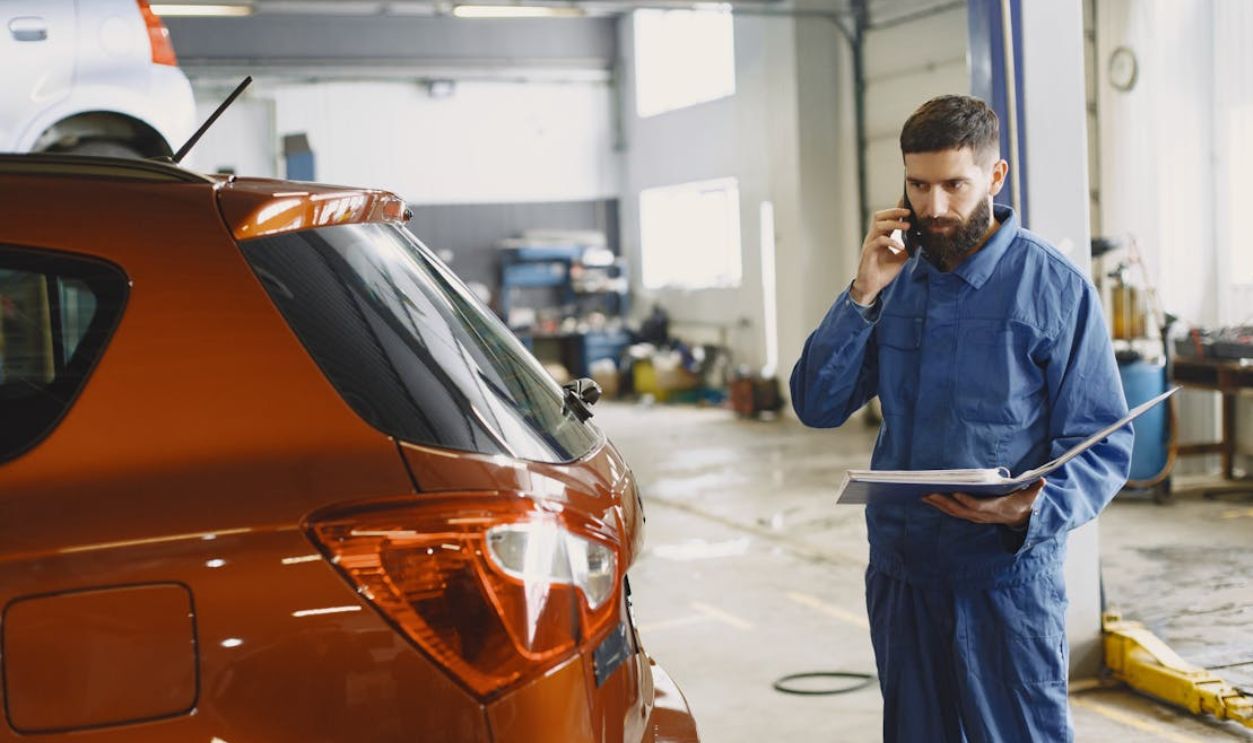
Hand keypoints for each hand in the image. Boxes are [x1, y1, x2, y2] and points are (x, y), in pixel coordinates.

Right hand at [851, 207, 911, 304]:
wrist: (871, 287)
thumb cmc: (882, 272)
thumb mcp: (900, 259)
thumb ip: (908, 249)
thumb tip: (921, 241)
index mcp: (880, 237)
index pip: (887, 219)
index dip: (896, 211)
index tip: (909, 206)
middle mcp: (873, 237)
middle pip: (879, 216)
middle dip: (894, 212)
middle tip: (909, 212)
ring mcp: (870, 244)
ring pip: (879, 225)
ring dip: (894, 224)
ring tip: (908, 227)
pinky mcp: (868, 252)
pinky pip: (879, 241)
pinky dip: (891, 242)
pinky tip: (901, 247)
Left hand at [923, 479, 1045, 527]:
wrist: (1019, 518)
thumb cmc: (1022, 503)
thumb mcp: (1030, 497)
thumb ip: (1034, 489)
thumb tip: (1042, 481)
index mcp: (994, 509)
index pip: (977, 506)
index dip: (966, 500)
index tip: (954, 492)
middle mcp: (981, 515)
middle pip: (959, 509)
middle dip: (943, 501)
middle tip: (928, 492)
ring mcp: (973, 517)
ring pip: (952, 511)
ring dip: (937, 504)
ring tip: (923, 493)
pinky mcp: (968, 515)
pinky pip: (951, 511)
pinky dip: (939, 505)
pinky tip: (928, 497)